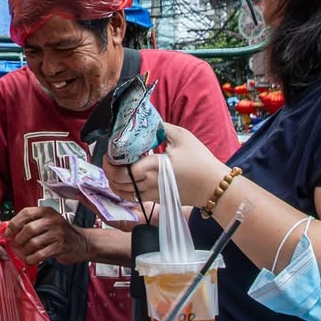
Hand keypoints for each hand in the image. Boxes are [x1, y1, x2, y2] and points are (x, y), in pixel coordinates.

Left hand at [7, 206, 90, 265]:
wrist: (82, 242)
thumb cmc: (61, 233)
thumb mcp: (47, 222)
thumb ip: (31, 223)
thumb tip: (9, 229)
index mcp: (47, 212)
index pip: (26, 213)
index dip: (14, 224)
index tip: (8, 233)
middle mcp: (53, 220)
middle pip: (28, 229)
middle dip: (19, 239)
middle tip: (17, 245)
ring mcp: (58, 233)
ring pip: (33, 242)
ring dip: (25, 250)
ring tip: (25, 253)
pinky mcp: (60, 247)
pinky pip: (40, 254)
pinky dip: (32, 259)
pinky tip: (31, 259)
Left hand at [106, 123, 229, 207]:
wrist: (213, 186)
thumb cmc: (200, 160)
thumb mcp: (183, 136)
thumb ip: (162, 128)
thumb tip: (147, 121)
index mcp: (156, 166)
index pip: (126, 170)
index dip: (113, 163)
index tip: (109, 152)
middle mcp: (151, 183)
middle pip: (121, 183)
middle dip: (109, 172)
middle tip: (108, 159)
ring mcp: (153, 193)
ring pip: (124, 193)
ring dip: (114, 183)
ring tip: (112, 170)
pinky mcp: (157, 199)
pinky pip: (133, 198)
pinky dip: (124, 191)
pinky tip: (123, 182)